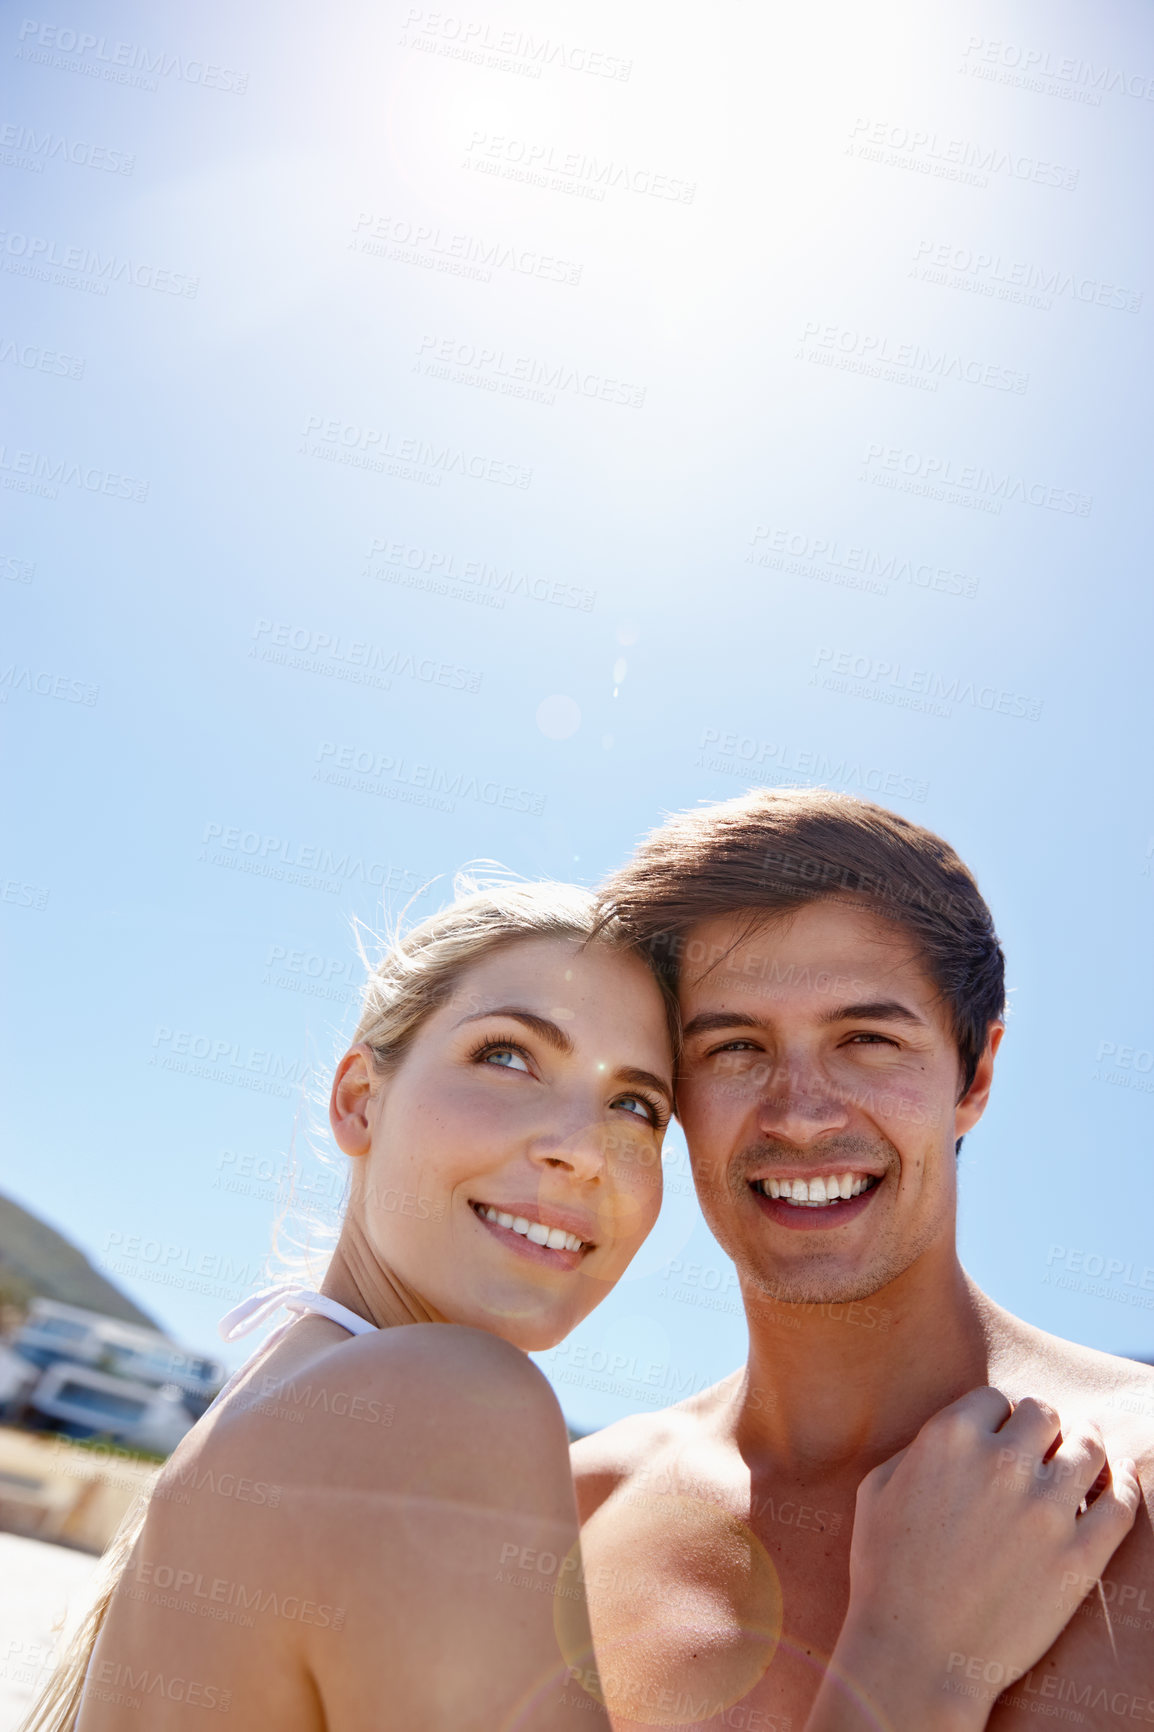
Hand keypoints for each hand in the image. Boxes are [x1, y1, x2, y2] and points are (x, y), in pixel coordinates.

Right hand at [806, 1387, 1140, 1731]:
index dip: (1000, 1417)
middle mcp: (1001, 1462)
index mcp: (950, 1438)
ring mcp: (1045, 1509)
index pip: (995, 1400)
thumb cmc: (886, 1573)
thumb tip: (954, 1434)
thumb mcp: (878, 1489)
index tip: (1004, 1436)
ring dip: (1085, 1448)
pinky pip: (1122, 1503)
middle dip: (1042, 1428)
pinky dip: (1125, 1486)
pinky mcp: (1079, 1557)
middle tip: (1043, 1449)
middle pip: (1045, 1415)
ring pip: (1088, 1449)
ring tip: (1084, 1460)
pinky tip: (1119, 1485)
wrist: (915, 1654)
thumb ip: (917, 1447)